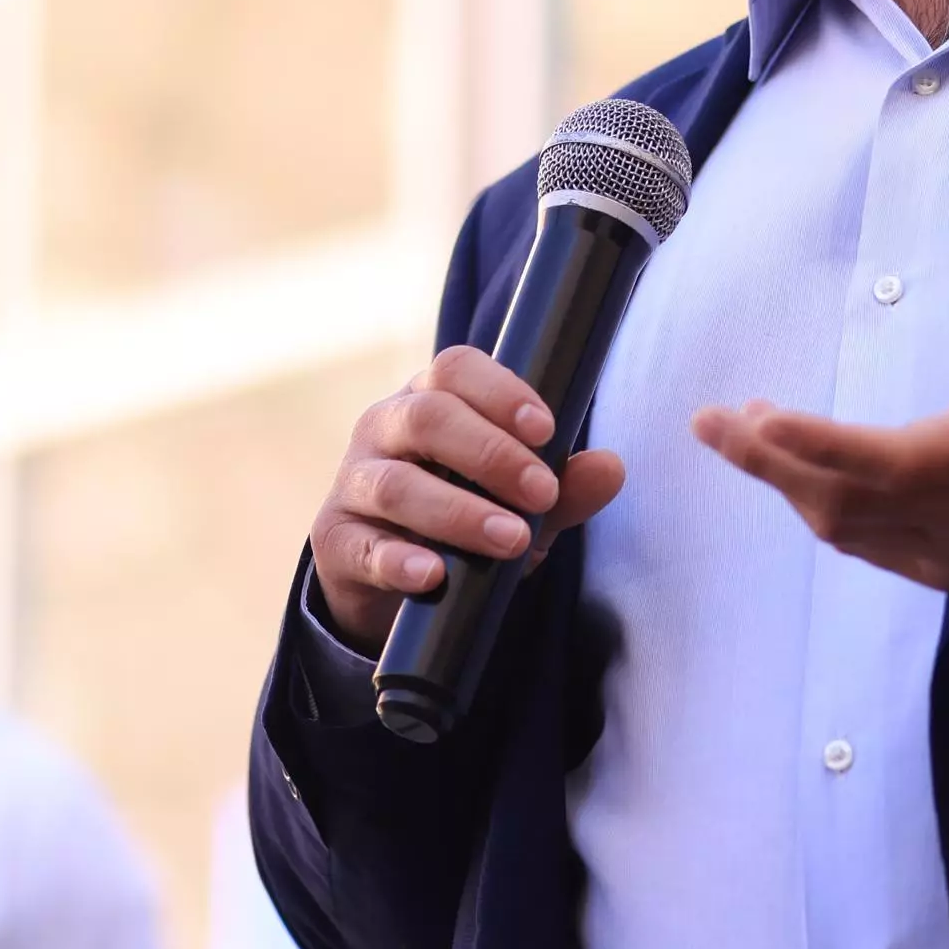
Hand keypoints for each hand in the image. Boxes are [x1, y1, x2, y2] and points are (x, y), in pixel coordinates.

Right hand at [306, 348, 628, 652]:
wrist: (394, 578)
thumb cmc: (465, 518)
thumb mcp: (519, 503)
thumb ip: (564, 488)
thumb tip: (611, 468)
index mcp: (431, 399)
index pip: (456, 369)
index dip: (501, 392)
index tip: (547, 429)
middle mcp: (385, 429)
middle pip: (427, 418)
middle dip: (492, 454)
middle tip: (543, 494)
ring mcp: (355, 483)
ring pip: (396, 484)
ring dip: (459, 512)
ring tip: (512, 541)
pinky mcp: (337, 541)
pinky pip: (362, 546)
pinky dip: (399, 560)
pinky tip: (434, 575)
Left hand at [691, 259, 948, 613]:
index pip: (883, 459)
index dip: (814, 443)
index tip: (754, 418)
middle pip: (838, 499)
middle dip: (768, 461)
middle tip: (712, 421)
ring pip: (845, 529)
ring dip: (789, 485)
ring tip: (743, 437)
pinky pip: (870, 548)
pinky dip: (827, 512)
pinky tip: (806, 483)